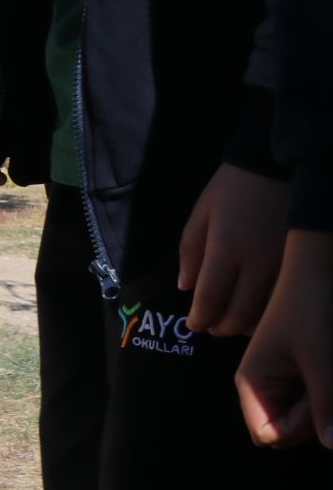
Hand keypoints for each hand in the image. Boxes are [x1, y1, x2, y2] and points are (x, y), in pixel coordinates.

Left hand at [178, 162, 288, 335]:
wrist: (283, 162)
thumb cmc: (236, 185)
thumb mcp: (203, 211)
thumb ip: (191, 250)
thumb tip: (185, 287)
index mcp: (226, 249)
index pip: (210, 300)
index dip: (200, 319)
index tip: (193, 325)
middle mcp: (258, 263)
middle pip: (239, 314)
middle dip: (221, 328)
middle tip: (211, 328)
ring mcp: (285, 265)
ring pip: (267, 313)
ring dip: (247, 325)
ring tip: (234, 323)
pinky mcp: (304, 263)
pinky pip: (286, 299)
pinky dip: (272, 312)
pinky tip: (262, 312)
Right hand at [237, 230, 332, 446]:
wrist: (321, 271)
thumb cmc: (313, 308)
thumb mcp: (321, 360)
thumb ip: (325, 407)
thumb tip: (332, 446)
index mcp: (252, 383)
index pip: (268, 435)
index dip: (299, 426)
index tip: (318, 394)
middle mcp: (263, 388)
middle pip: (288, 431)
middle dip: (317, 417)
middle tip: (329, 378)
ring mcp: (284, 384)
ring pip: (308, 420)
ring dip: (328, 404)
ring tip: (331, 370)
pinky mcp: (303, 377)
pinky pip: (317, 404)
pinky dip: (330, 394)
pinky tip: (332, 370)